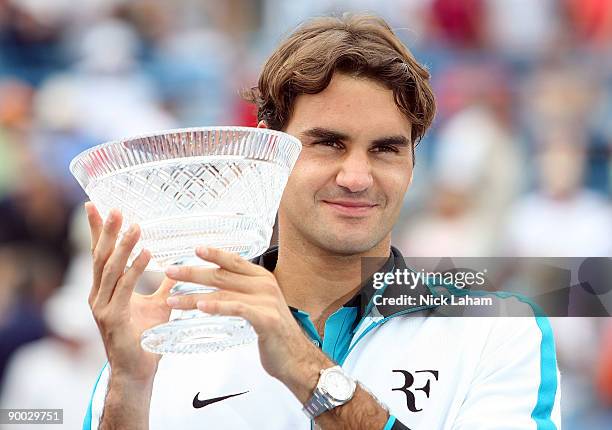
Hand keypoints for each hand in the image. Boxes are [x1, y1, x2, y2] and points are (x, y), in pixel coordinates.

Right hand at [86, 203, 174, 383]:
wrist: (138, 369)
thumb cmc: (145, 337)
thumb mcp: (158, 304)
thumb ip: (164, 285)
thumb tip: (177, 265)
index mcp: (105, 289)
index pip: (100, 254)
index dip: (98, 230)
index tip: (95, 206)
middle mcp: (98, 294)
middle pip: (101, 256)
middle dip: (108, 231)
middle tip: (115, 208)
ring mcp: (102, 307)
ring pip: (111, 269)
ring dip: (124, 246)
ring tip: (136, 226)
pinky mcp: (112, 318)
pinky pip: (124, 288)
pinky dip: (136, 269)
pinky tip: (147, 254)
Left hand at [164, 247, 331, 396]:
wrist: (296, 357)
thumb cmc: (275, 333)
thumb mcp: (260, 305)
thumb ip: (244, 293)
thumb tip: (220, 287)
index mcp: (263, 278)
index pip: (234, 261)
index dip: (214, 254)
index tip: (194, 249)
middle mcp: (264, 285)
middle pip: (222, 275)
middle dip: (193, 273)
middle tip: (171, 272)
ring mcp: (266, 301)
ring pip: (223, 293)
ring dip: (194, 296)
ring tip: (173, 300)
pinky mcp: (265, 319)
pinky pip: (236, 309)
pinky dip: (217, 307)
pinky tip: (202, 306)